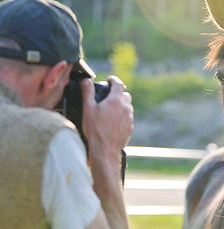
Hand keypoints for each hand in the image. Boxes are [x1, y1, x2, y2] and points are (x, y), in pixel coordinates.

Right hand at [81, 76, 131, 227]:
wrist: (105, 150)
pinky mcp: (130, 127)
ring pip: (128, 106)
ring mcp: (129, 118)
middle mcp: (125, 108)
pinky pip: (128, 117)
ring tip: (110, 110)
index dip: (114, 80)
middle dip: (118, 93)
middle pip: (125, 95)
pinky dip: (123, 116)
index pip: (119, 84)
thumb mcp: (88, 109)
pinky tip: (113, 122)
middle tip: (108, 96)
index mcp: (115, 101)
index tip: (109, 80)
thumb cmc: (95, 130)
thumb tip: (86, 81)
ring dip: (121, 105)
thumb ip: (87, 93)